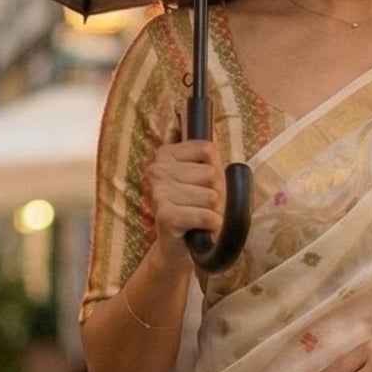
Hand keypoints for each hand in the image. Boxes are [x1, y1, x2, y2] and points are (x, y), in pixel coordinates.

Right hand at [144, 117, 224, 269]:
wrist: (180, 248)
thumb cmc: (196, 208)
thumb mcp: (205, 175)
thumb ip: (208, 152)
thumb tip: (209, 123)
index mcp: (165, 153)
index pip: (208, 149)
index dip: (214, 169)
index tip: (201, 183)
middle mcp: (157, 170)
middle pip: (211, 173)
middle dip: (214, 192)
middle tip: (200, 204)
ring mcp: (159, 193)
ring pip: (211, 196)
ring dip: (212, 211)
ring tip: (198, 216)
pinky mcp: (166, 217)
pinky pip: (207, 215)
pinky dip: (210, 224)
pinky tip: (199, 228)